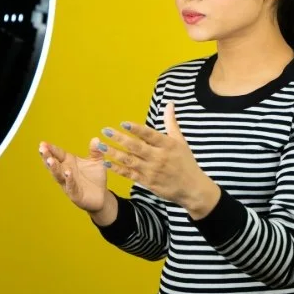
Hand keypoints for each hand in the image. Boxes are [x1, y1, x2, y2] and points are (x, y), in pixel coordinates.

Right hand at [39, 138, 107, 212]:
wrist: (101, 195)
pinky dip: (68, 180)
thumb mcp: (97, 161)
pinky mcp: (75, 194)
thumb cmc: (95, 176)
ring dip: (54, 168)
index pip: (58, 153)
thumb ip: (95, 151)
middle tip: (42, 149)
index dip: (51, 148)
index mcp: (69, 162)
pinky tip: (67, 173)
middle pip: (54, 163)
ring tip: (50, 160)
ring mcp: (68, 184)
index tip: (43, 143)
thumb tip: (96, 139)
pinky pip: (70, 186)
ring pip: (58, 175)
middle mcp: (65, 172)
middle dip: (47, 156)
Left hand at [98, 101, 220, 216]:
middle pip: (136, 147)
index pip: (150, 135)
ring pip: (130, 160)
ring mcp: (152, 170)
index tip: (123, 123)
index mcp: (167, 145)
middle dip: (119, 138)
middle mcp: (159, 157)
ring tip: (100, 146)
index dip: (137, 129)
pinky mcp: (147, 182)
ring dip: (114, 153)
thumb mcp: (180, 141)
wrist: (192, 189)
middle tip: (105, 131)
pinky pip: (129, 174)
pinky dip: (117, 168)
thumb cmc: (186, 162)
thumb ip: (171, 122)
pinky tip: (106, 162)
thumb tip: (169, 104)